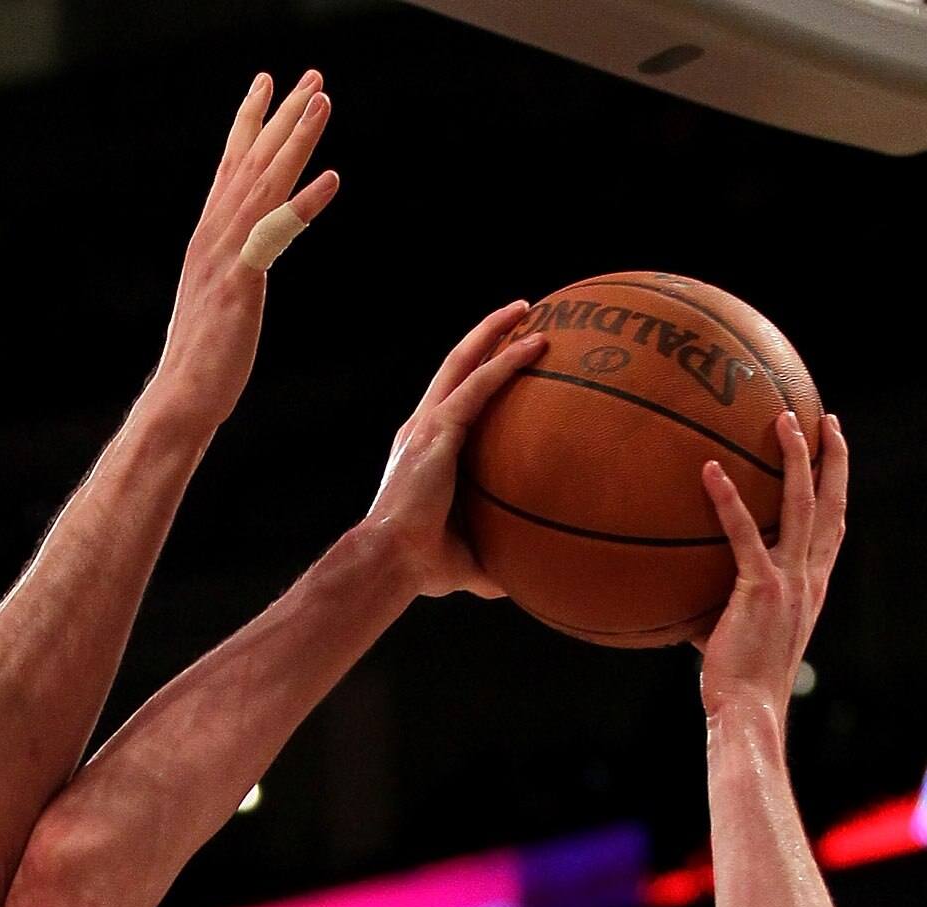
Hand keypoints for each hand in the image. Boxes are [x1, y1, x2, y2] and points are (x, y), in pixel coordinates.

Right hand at [152, 71, 337, 429]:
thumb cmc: (203, 361)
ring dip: (295, 140)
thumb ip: (234, 268)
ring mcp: (226, 257)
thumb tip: (247, 258)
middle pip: (251, 162)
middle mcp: (214, 236)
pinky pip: (275, 235)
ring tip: (322, 103)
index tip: (266, 85)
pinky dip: (302, 204)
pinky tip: (331, 179)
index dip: (249, 123)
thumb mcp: (221, 301)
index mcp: (209, 238)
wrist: (181, 398)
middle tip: (312, 77)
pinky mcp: (241, 284)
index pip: (230, 168)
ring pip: (264, 184)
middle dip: (281, 115)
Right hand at [363, 307, 546, 596]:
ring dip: (495, 331)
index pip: (452, 399)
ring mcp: (426, 425)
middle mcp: (421, 428)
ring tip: (528, 310)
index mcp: (423, 450)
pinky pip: (479, 385)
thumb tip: (526, 576)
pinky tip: (536, 344)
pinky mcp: (436, 430)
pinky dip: (507, 362)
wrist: (390, 561)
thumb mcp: (468, 558)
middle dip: (486, 335)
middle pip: (455, 365)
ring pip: (464, 361)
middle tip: (520, 314)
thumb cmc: (421, 566)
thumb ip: (495, 558)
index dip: (476, 372)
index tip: (503, 356)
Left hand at [696, 409, 848, 718]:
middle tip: (824, 419)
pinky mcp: (760, 591)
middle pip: (831, 505)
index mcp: (812, 588)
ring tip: (781, 419)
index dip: (838, 488)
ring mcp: (789, 583)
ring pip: (801, 506)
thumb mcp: (742, 635)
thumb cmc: (740, 684)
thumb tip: (685, 590)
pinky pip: (745, 535)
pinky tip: (710, 471)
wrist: (748, 711)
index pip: (835, 529)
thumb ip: (725, 604)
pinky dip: (729, 501)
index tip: (835, 454)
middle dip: (832, 458)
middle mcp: (809, 580)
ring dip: (795, 459)